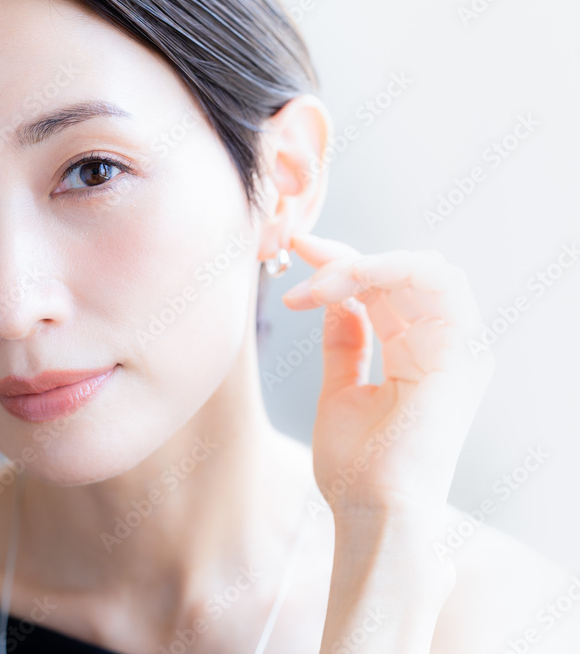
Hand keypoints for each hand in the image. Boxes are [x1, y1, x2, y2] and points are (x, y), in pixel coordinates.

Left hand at [281, 234, 495, 517]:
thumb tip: (337, 300)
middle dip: (344, 258)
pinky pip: (437, 280)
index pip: (384, 292)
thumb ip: (345, 343)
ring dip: (362, 264)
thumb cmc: (356, 466)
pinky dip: (387, 268)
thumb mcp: (339, 390)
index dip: (342, 266)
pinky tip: (343, 283)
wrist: (372, 509)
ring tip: (318, 287)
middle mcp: (442, 346)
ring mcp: (457, 347)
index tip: (299, 252)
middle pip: (399, 274)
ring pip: (420, 267)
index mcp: (416, 356)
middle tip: (299, 256)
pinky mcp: (464, 349)